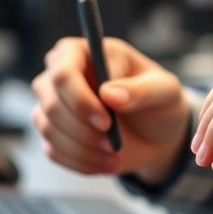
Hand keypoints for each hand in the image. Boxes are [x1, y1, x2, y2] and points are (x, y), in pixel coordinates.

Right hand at [31, 36, 189, 181]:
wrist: (156, 133)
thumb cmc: (158, 101)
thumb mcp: (164, 91)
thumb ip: (141, 90)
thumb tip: (109, 94)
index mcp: (86, 51)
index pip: (64, 71)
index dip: (80, 100)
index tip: (106, 122)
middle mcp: (62, 73)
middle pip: (50, 102)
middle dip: (82, 130)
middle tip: (113, 144)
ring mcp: (53, 102)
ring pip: (48, 128)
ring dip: (83, 149)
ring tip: (114, 154)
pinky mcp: (53, 131)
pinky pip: (53, 151)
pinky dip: (81, 162)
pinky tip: (105, 162)